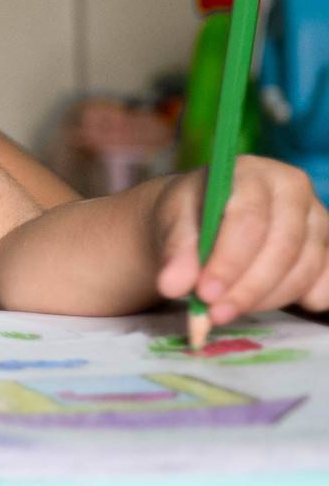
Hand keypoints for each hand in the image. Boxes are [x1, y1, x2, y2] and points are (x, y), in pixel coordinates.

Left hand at [153, 155, 328, 323]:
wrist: (205, 216)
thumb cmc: (191, 213)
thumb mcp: (173, 223)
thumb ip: (175, 251)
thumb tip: (172, 285)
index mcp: (252, 172)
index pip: (249, 220)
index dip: (229, 261)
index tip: (205, 293)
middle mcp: (292, 189)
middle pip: (282, 248)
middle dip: (247, 288)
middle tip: (215, 313)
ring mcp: (317, 219)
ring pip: (304, 269)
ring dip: (265, 299)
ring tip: (226, 310)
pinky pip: (326, 283)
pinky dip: (300, 300)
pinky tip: (265, 305)